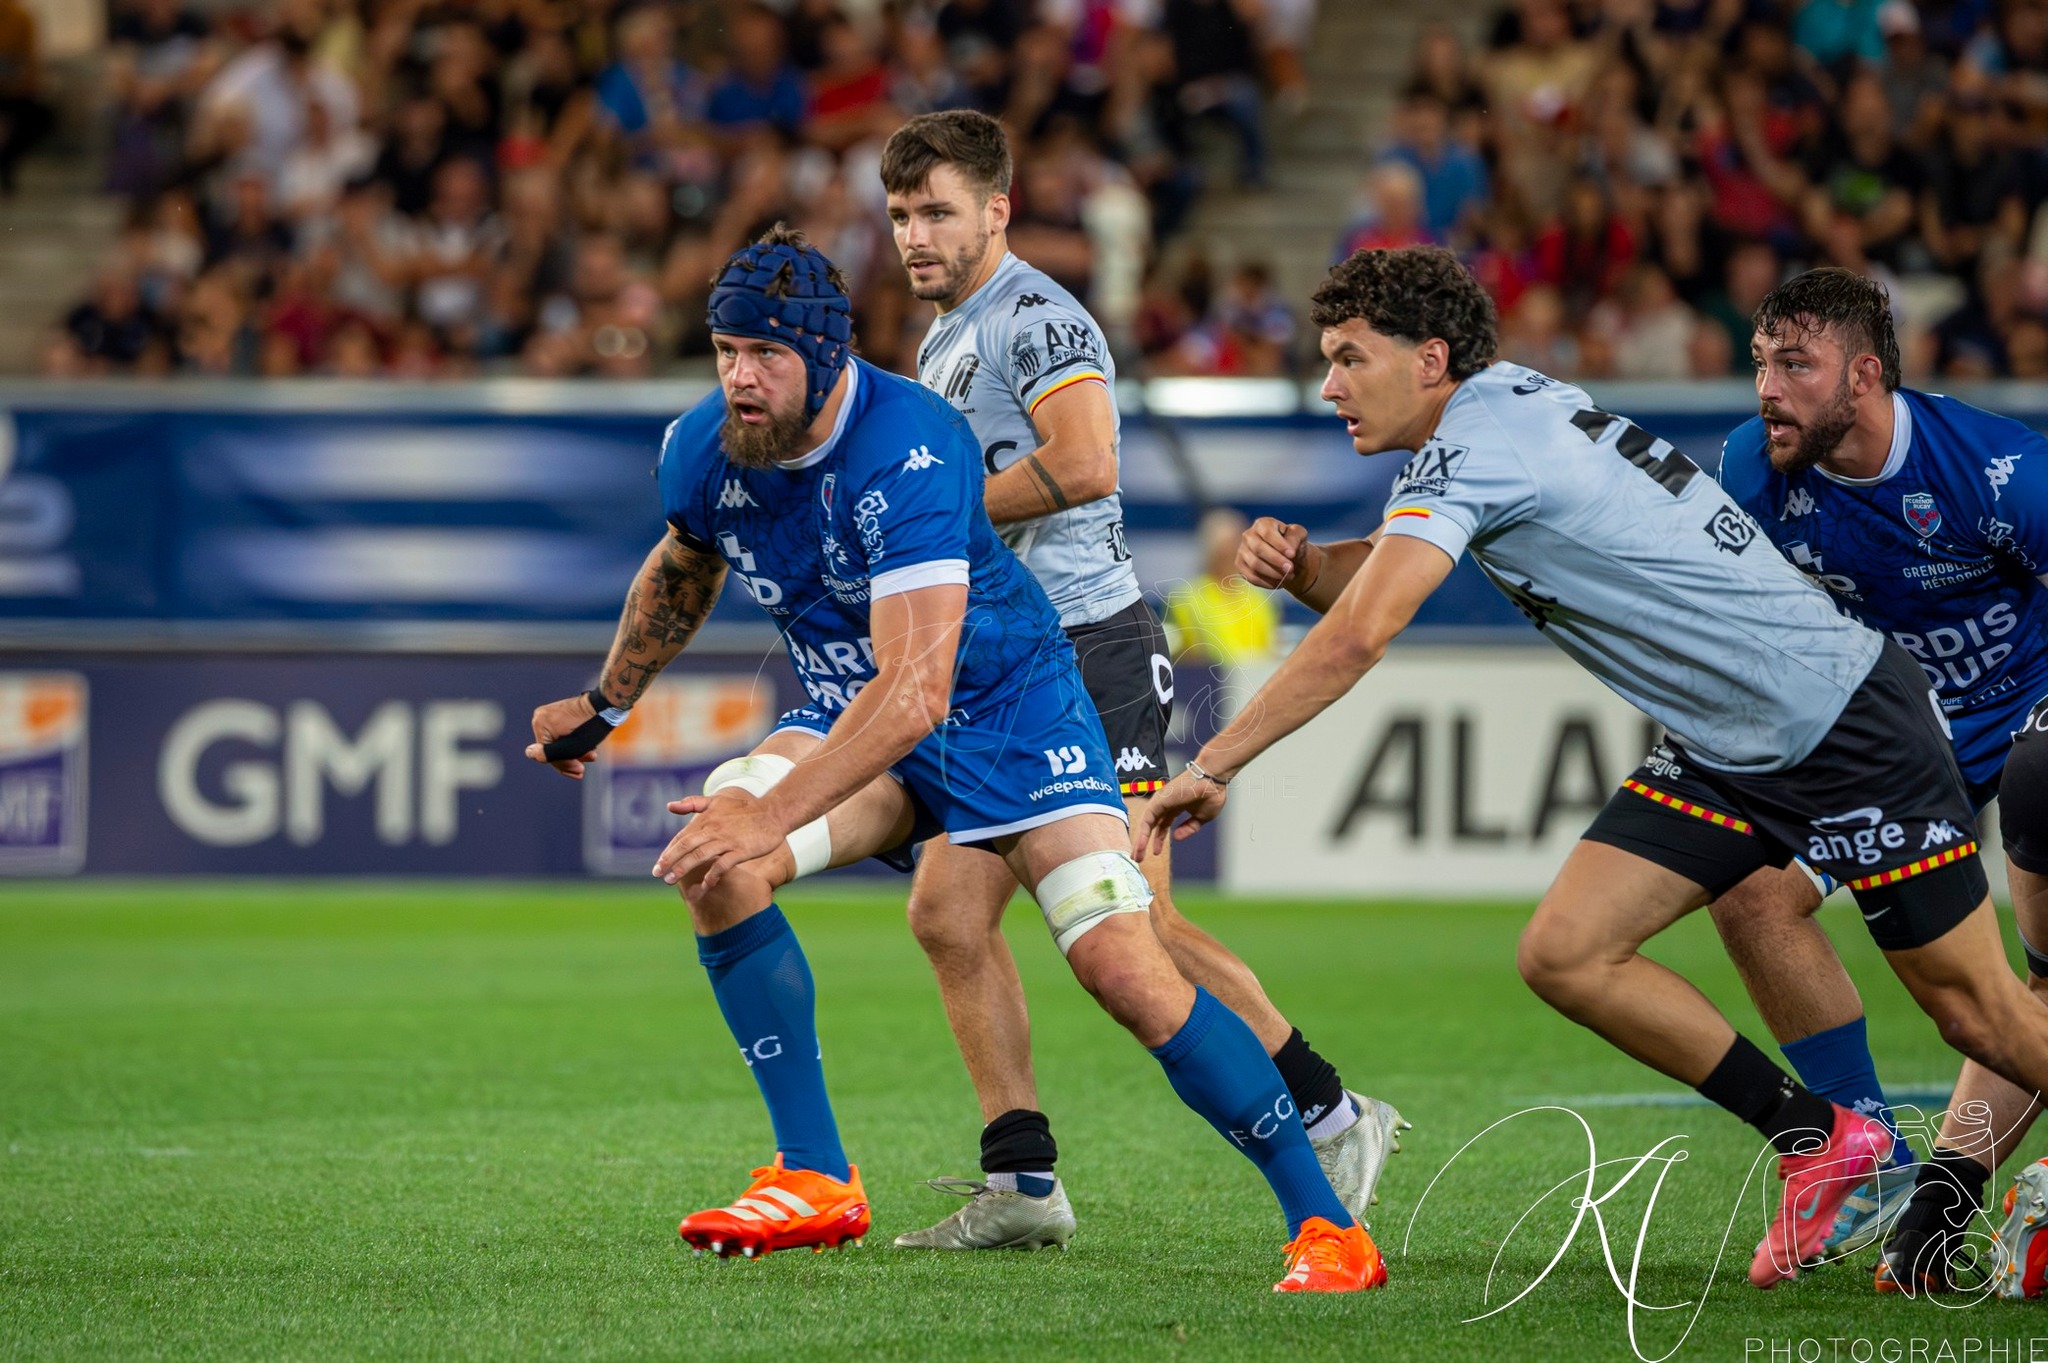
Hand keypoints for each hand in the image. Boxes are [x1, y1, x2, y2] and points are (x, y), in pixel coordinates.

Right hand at [526, 693, 597, 777]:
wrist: (607, 704)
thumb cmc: (590, 727)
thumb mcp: (571, 747)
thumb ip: (549, 754)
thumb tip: (529, 753)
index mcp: (540, 723)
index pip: (547, 754)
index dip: (564, 766)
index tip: (581, 771)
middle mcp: (541, 716)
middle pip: (553, 748)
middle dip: (572, 759)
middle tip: (587, 764)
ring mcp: (550, 714)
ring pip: (560, 742)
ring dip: (576, 752)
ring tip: (592, 756)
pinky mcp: (560, 713)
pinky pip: (563, 734)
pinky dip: (576, 743)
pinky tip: (589, 748)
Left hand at [654, 788, 783, 889]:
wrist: (773, 812)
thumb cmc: (744, 808)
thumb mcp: (716, 800)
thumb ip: (692, 803)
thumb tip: (669, 806)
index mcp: (706, 820)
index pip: (682, 837)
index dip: (669, 851)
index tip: (659, 864)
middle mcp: (714, 830)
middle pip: (687, 846)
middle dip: (670, 860)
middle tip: (657, 874)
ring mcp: (727, 841)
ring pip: (701, 855)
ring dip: (684, 868)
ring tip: (671, 880)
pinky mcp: (741, 850)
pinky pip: (723, 864)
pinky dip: (713, 874)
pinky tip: (705, 884)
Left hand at [1133, 768, 1227, 859]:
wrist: (1213, 781)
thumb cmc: (1211, 794)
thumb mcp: (1201, 818)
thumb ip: (1188, 828)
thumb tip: (1176, 838)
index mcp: (1176, 807)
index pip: (1162, 825)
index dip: (1158, 839)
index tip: (1155, 852)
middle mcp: (1166, 804)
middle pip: (1151, 826)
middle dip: (1144, 842)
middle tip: (1138, 858)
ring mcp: (1161, 802)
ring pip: (1146, 824)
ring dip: (1140, 841)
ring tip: (1137, 856)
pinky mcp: (1159, 801)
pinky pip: (1147, 820)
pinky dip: (1143, 833)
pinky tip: (1141, 845)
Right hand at [1237, 517, 1314, 591]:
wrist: (1288, 560)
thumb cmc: (1293, 545)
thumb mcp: (1299, 536)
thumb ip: (1296, 538)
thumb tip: (1290, 550)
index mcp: (1263, 524)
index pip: (1268, 533)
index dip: (1279, 544)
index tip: (1292, 555)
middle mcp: (1249, 535)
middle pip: (1259, 549)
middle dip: (1276, 561)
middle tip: (1291, 569)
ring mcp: (1242, 551)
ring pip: (1254, 564)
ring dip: (1273, 573)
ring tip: (1288, 576)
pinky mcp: (1241, 566)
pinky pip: (1251, 577)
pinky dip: (1267, 582)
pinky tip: (1279, 583)